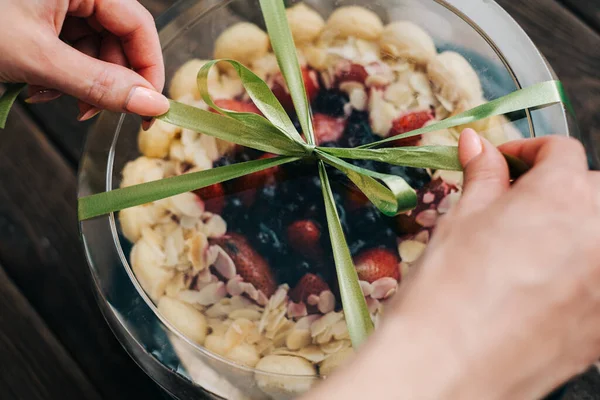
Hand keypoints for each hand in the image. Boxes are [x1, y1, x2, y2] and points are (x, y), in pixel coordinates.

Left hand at [0, 0, 168, 123]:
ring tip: (48, 96)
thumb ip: (100, 84)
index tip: (149, 110)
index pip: (139, 27)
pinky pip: (69, 50)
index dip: (148, 72)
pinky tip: (36, 86)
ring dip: (79, 83)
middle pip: (117, 41)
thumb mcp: (37, 58)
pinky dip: (59, 75)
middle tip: (88, 111)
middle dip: (105, 82)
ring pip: (93, 50)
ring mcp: (58, 2)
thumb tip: (153, 105)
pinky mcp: (41, 16)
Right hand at [308, 131, 599, 399]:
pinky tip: (540, 286)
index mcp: (561, 195)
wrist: (448, 366)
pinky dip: (580, 272)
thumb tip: (477, 145)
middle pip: (591, 190)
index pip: (561, 151)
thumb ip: (481, 177)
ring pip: (598, 234)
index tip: (503, 164)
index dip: (526, 151)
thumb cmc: (446, 291)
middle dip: (557, 190)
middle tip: (513, 207)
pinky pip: (599, 279)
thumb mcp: (459, 221)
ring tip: (527, 250)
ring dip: (573, 230)